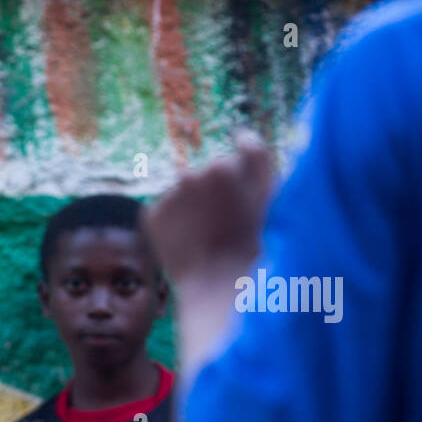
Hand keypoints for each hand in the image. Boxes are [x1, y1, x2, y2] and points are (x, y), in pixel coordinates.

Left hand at [143, 132, 274, 289]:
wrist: (219, 287)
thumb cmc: (255, 244)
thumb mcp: (270, 199)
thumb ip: (258, 161)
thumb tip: (241, 134)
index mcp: (228, 167)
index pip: (243, 147)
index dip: (247, 168)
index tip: (247, 188)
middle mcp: (195, 174)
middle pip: (211, 173)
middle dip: (219, 191)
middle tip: (228, 223)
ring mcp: (170, 196)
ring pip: (187, 192)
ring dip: (195, 206)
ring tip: (209, 236)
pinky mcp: (152, 215)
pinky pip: (166, 212)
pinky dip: (175, 224)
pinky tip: (190, 243)